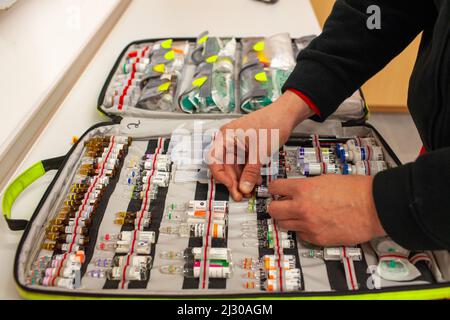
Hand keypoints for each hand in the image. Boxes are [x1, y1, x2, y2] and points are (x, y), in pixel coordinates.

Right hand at [208, 91, 313, 200]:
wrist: (286, 114)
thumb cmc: (272, 122)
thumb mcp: (260, 151)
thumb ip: (251, 171)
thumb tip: (244, 187)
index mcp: (226, 136)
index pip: (214, 160)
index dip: (221, 176)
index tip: (232, 186)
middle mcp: (228, 140)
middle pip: (224, 166)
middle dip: (234, 181)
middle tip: (242, 194)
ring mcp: (236, 144)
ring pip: (234, 166)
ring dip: (242, 179)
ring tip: (250, 189)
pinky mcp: (245, 147)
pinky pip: (242, 163)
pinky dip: (248, 173)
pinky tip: (255, 180)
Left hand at [268, 175, 386, 245]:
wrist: (374, 207)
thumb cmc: (356, 190)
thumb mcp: (326, 179)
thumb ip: (308, 185)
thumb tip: (298, 190)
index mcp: (304, 189)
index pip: (275, 188)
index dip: (274, 188)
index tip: (275, 190)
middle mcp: (302, 207)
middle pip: (273, 210)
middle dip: (275, 206)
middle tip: (281, 205)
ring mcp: (308, 225)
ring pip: (284, 225)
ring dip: (288, 219)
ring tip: (298, 216)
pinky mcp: (317, 238)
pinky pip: (301, 235)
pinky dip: (303, 230)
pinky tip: (313, 224)